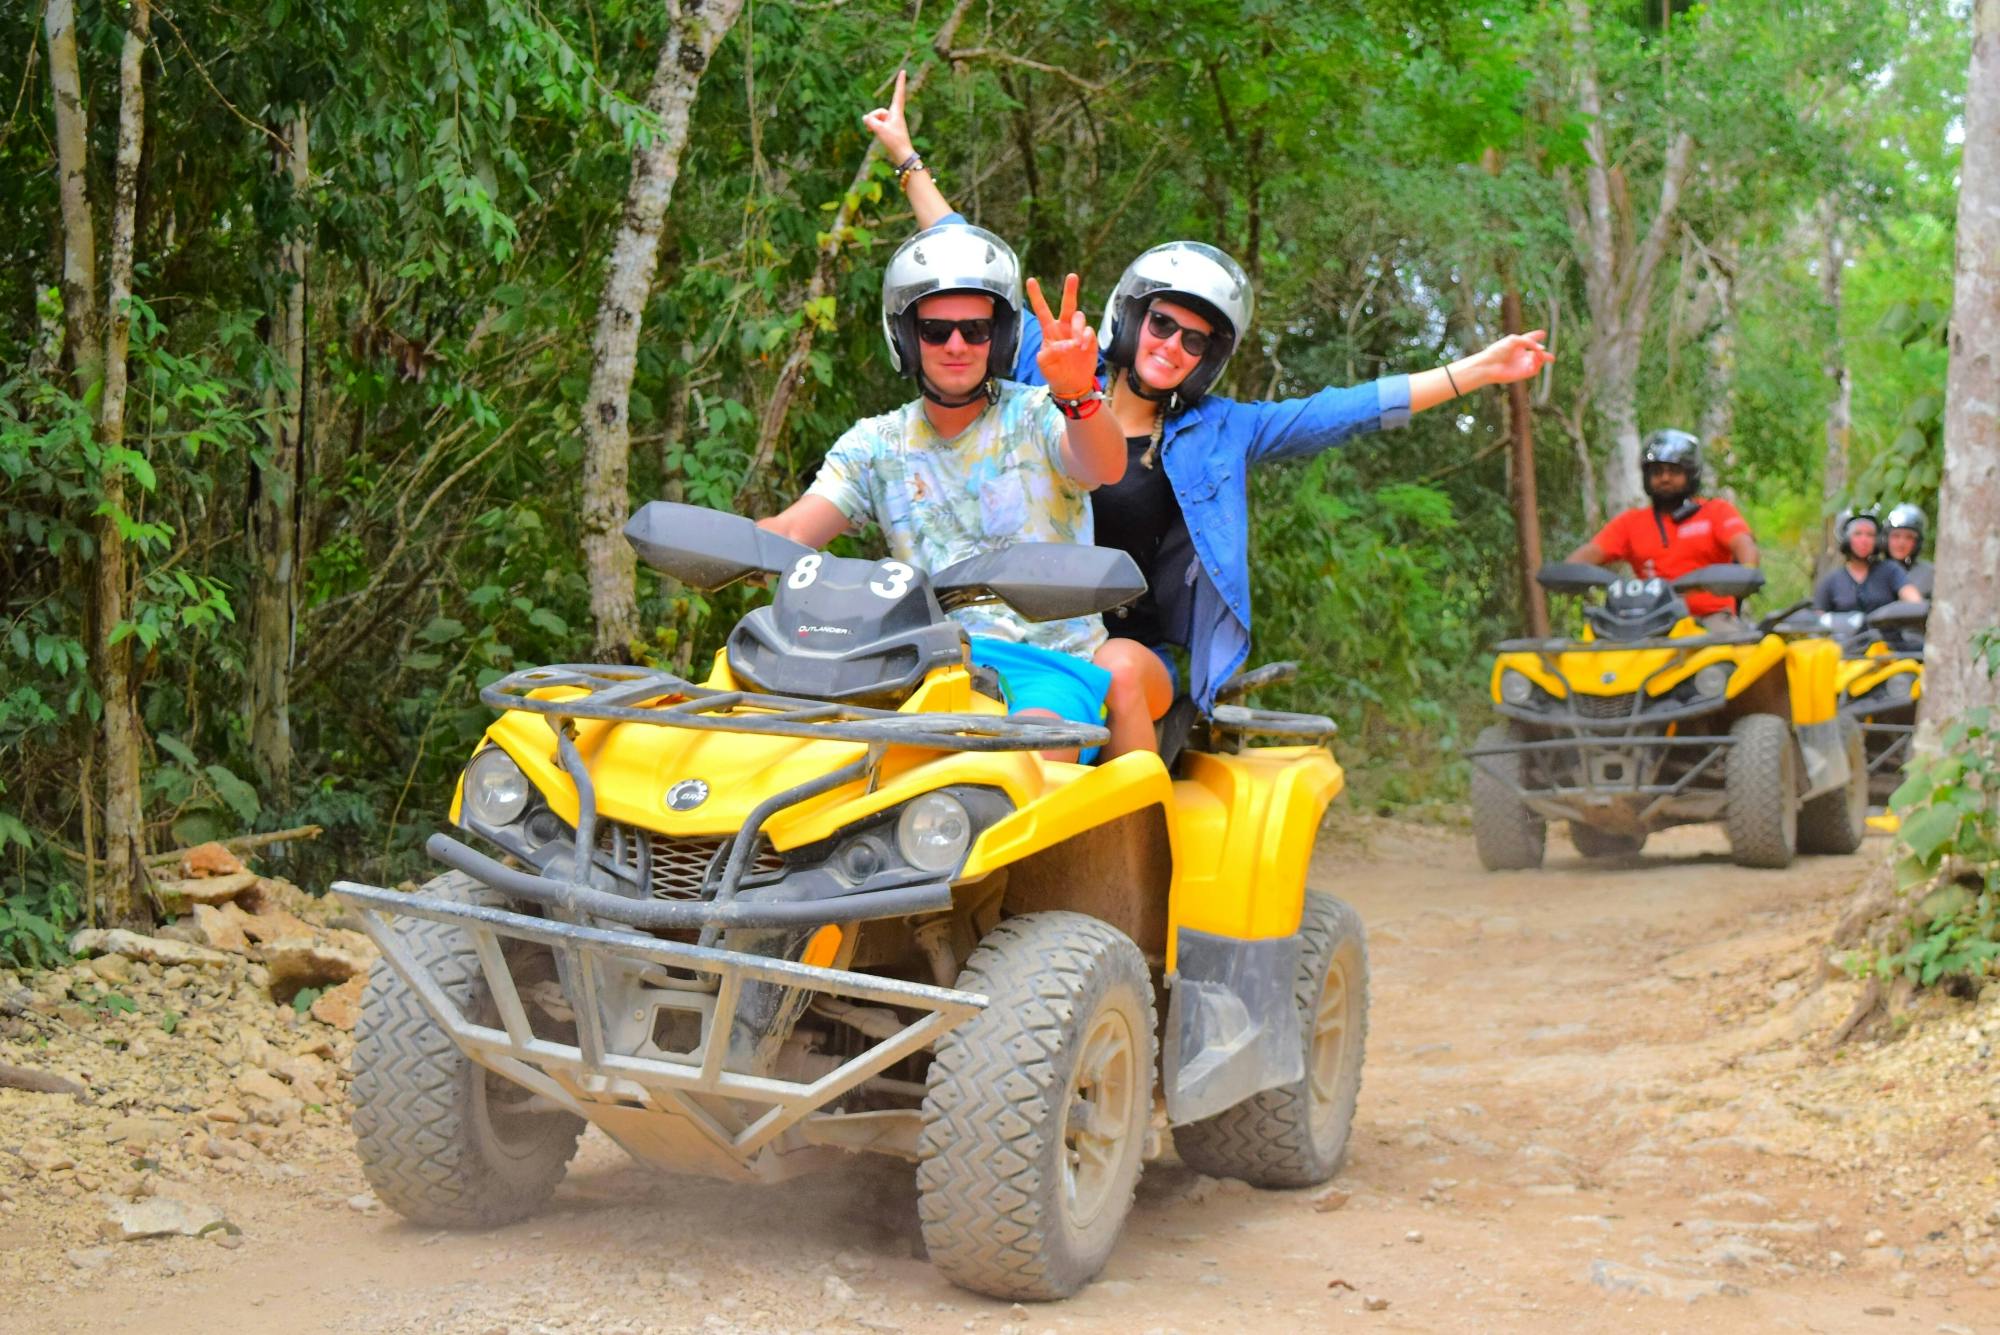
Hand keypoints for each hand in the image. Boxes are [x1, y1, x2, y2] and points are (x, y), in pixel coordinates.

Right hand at [862, 68, 914, 160]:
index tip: (903, 71)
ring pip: (877, 118)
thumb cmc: (894, 142)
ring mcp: (892, 122)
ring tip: (873, 133)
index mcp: (897, 112)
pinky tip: (871, 132)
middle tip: (871, 128)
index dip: (900, 82)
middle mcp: (895, 115)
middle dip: (873, 118)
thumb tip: (865, 118)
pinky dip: (874, 127)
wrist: (902, 156)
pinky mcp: (889, 129)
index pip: (899, 93)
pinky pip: (878, 124)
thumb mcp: (880, 130)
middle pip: (879, 111)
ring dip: (873, 124)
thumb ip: (871, 121)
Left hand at [1027, 273, 1098, 398]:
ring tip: (1076, 344)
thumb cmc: (1055, 373)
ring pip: (1079, 317)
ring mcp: (1077, 332)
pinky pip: (1089, 331)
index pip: (1042, 310)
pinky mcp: (1089, 340)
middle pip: (1068, 305)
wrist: (1071, 385)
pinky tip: (1082, 348)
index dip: (1036, 295)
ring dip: (1077, 328)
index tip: (1030, 280)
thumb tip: (1064, 345)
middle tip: (1072, 276)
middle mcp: (1064, 327)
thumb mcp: (1044, 364)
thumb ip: (1048, 353)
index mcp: (1049, 330)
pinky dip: (1085, 337)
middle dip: (1070, 290)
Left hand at [1467, 330, 1553, 387]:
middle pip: (1536, 354)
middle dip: (1544, 355)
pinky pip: (1535, 369)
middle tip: (1552, 358)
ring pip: (1538, 361)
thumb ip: (1529, 341)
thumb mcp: (1514, 340)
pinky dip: (1538, 364)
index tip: (1543, 333)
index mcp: (1518, 344)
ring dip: (1542, 357)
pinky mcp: (1523, 373)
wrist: (1489, 365)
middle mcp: (1521, 355)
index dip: (1536, 336)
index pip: (1529, 339)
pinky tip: (1535, 359)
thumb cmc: (1498, 351)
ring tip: (1539, 353)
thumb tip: (1542, 348)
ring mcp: (1522, 364)